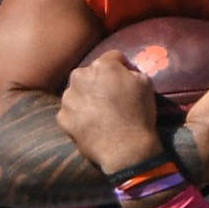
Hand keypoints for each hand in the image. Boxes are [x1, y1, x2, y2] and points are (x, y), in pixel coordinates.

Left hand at [56, 51, 162, 173]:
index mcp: (103, 66)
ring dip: (86, 98)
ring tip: (100, 114)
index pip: (112, 58)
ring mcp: (68, 98)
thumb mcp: (146, 83)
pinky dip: (78, 116)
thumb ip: (132, 70)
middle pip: (89, 74)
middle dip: (99, 82)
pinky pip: (70, 112)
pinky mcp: (62, 117)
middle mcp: (80, 76)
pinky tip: (92, 125)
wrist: (125, 149)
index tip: (126, 80)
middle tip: (111, 99)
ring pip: (77, 92)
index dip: (122, 67)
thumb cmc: (139, 115)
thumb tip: (124, 69)